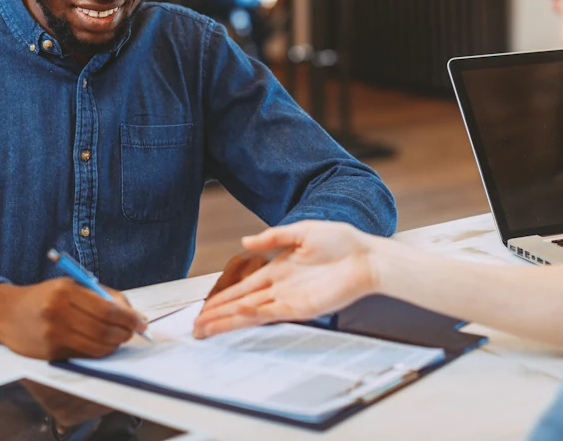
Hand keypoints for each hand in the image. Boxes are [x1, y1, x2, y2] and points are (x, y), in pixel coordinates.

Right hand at [0, 279, 146, 360]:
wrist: (5, 312)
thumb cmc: (43, 296)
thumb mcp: (70, 285)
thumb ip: (101, 295)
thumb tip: (131, 312)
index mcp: (66, 290)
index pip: (107, 309)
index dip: (129, 318)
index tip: (141, 322)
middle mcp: (58, 312)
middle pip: (104, 329)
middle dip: (125, 332)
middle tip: (133, 332)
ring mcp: (53, 334)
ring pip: (96, 346)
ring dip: (114, 344)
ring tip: (119, 338)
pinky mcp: (50, 352)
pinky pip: (83, 355)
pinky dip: (98, 351)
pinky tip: (102, 344)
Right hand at [193, 221, 381, 338]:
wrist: (367, 256)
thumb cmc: (341, 241)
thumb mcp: (302, 232)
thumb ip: (273, 237)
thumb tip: (246, 240)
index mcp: (277, 271)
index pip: (242, 289)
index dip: (222, 298)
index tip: (204, 308)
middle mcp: (280, 288)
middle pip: (241, 305)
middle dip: (218, 316)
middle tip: (195, 328)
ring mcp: (290, 300)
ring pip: (251, 313)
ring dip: (228, 321)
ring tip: (207, 329)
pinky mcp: (303, 308)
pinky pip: (273, 313)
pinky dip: (254, 314)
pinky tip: (237, 315)